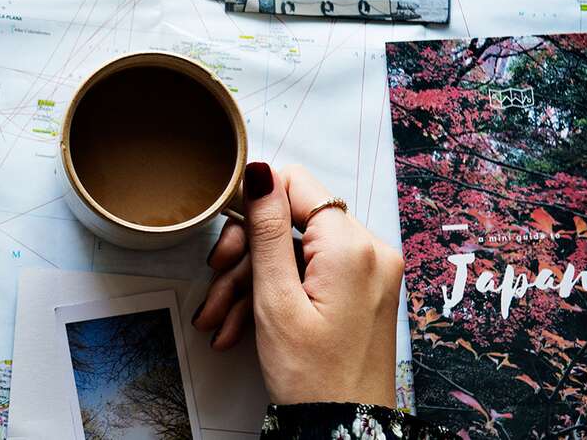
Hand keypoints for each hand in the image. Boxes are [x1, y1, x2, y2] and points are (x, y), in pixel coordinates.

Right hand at [191, 163, 402, 406]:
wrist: (343, 429)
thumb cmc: (313, 377)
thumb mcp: (275, 299)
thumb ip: (267, 230)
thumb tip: (261, 172)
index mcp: (352, 247)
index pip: (296, 184)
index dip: (254, 204)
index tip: (228, 237)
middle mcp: (370, 251)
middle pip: (291, 221)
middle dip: (246, 254)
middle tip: (217, 280)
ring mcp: (369, 272)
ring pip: (294, 252)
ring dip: (252, 282)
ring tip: (221, 320)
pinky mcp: (362, 290)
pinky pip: (310, 273)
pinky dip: (276, 294)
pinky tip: (244, 325)